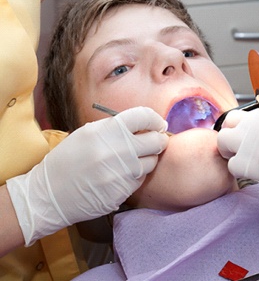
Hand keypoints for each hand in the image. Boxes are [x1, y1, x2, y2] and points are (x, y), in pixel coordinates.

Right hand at [6, 107, 168, 244]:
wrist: (49, 194)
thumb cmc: (68, 160)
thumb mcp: (87, 133)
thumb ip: (115, 127)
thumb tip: (144, 124)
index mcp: (106, 130)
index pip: (143, 116)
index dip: (154, 118)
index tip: (157, 123)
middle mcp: (116, 150)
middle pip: (156, 140)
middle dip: (158, 138)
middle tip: (155, 140)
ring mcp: (121, 173)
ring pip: (152, 161)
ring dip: (148, 159)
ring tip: (134, 159)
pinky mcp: (122, 192)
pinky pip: (140, 179)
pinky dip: (137, 176)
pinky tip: (122, 175)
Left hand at [217, 99, 258, 196]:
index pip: (248, 116)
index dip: (249, 128)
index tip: (255, 139)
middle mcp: (256, 121)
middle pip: (228, 123)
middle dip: (232, 135)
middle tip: (241, 148)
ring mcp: (249, 140)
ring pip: (222, 142)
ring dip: (231, 152)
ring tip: (247, 162)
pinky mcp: (250, 162)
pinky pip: (232, 167)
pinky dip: (240, 171)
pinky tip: (256, 174)